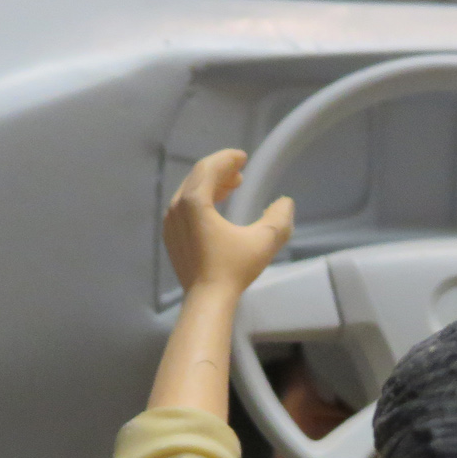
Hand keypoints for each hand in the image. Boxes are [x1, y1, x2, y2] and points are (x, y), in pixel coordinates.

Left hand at [163, 149, 294, 294]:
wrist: (207, 300)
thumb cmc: (233, 269)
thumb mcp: (264, 240)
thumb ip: (279, 217)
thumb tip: (285, 203)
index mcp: (194, 201)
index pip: (209, 168)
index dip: (227, 159)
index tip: (243, 157)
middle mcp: (177, 207)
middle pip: (198, 177)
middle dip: (220, 170)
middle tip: (240, 171)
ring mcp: (171, 223)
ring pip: (190, 191)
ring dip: (212, 184)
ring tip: (233, 186)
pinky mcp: (171, 236)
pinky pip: (185, 207)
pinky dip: (202, 200)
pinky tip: (217, 208)